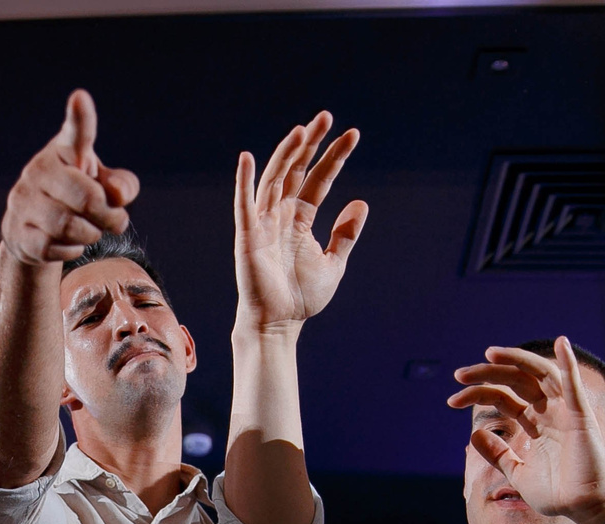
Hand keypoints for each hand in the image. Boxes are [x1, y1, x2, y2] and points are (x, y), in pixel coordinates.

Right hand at [0, 90, 139, 266]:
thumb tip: (117, 194)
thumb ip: (122, 185)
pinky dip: (71, 250)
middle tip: (115, 222)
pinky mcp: (16, 230)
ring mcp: (24, 199)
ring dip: (91, 235)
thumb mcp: (105, 187)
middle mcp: (40, 169)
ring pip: (69, 226)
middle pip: (87, 198)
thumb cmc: (76, 198)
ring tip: (93, 232)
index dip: (80, 116)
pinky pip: (52, 247)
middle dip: (109, 216)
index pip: (76, 132)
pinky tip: (71, 243)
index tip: (80, 98)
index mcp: (66, 150)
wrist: (31, 230)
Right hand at [232, 113, 366, 336]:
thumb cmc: (302, 298)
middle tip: (327, 117)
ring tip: (304, 130)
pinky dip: (245, 181)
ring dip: (286, 153)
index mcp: (300, 219)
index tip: (353, 135)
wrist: (278, 324)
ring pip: (274, 179)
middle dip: (311, 144)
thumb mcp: (333, 263)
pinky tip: (249, 158)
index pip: (318, 179)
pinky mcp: (248, 236)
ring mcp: (263, 223)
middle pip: (296, 170)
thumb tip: (360, 203)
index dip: (334, 157)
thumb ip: (345, 234)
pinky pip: (245, 204)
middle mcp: (281, 214)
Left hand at [449, 337, 604, 523]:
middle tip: (459, 376)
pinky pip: (574, 385)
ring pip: (539, 374)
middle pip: (517, 381)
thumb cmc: (557, 494)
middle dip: (487, 374)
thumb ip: (498, 454)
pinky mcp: (581, 416)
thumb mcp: (517, 472)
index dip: (478, 394)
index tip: (452, 400)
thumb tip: (474, 434)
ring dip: (516, 360)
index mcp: (536, 423)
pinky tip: (561, 343)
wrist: (582, 509)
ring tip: (489, 354)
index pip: (503, 397)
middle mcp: (550, 412)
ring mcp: (566, 411)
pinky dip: (569, 362)